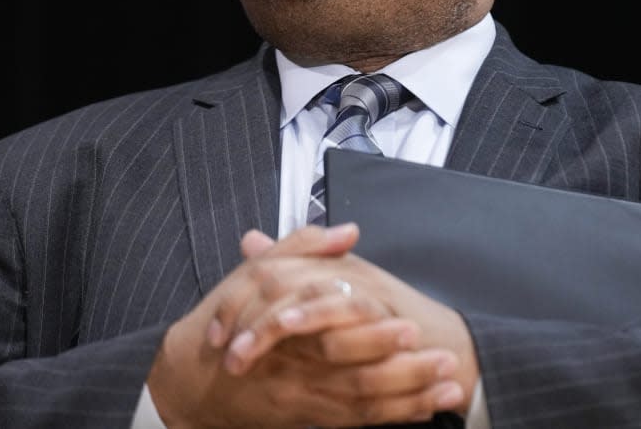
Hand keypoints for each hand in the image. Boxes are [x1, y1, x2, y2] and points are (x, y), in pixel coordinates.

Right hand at [146, 223, 465, 428]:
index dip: (376, 336)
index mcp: (285, 331)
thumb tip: (347, 230)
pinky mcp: (306, 420)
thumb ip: (302, 246)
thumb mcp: (255, 275)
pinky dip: (392, 416)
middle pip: (357, 379)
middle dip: (407, 373)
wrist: (190, 381)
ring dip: (411, 399)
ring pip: (363, 406)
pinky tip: (424, 409)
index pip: (335, 337)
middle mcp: (296, 372)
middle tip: (447, 360)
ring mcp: (303, 401)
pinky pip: (355, 423)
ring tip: (451, 389)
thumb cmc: (224, 324)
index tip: (413, 327)